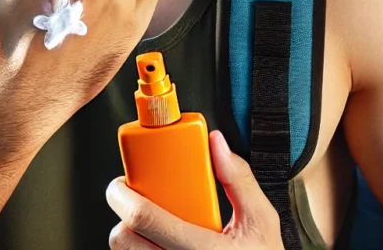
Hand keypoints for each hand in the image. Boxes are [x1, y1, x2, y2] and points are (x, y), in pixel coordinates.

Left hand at [106, 130, 284, 249]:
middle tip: (136, 204)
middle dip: (123, 218)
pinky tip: (160, 246)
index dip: (123, 197)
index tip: (121, 184)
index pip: (144, 218)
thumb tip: (216, 145)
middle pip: (124, 241)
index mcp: (203, 249)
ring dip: (131, 240)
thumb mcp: (261, 222)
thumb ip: (239, 180)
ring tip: (152, 229)